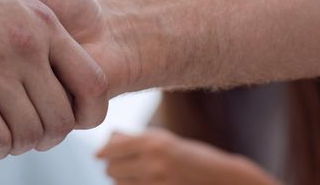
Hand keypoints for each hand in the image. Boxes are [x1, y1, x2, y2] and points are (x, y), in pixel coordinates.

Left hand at [96, 129, 277, 184]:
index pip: (111, 149)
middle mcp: (152, 162)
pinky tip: (145, 182)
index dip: (102, 152)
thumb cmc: (190, 154)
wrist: (220, 177)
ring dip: (123, 179)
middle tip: (122, 165)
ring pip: (119, 184)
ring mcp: (156, 182)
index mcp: (152, 142)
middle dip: (113, 167)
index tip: (99, 155)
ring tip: (138, 174)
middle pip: (111, 169)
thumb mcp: (164, 139)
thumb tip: (108, 138)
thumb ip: (135, 138)